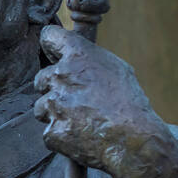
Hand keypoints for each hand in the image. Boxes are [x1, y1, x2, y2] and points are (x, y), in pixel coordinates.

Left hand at [33, 24, 177, 177]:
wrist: (135, 142)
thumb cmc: (129, 104)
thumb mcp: (115, 69)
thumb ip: (88, 58)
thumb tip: (70, 55)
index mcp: (77, 55)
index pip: (49, 36)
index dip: (52, 47)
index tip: (56, 55)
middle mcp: (60, 76)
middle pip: (41, 78)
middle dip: (54, 88)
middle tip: (78, 100)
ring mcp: (53, 104)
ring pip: (42, 106)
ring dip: (55, 112)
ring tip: (83, 119)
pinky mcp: (51, 131)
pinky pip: (49, 131)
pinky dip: (62, 135)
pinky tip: (82, 135)